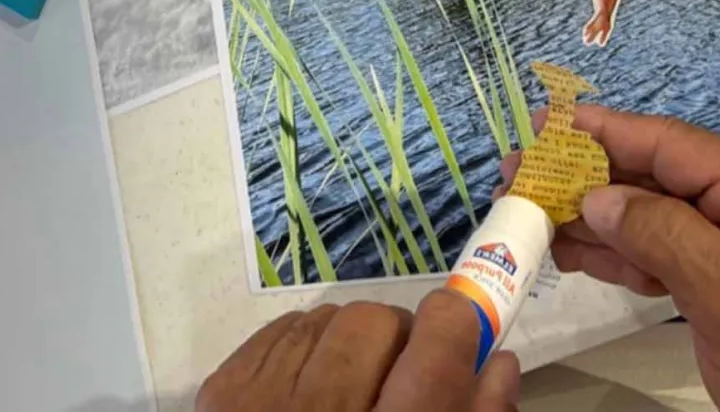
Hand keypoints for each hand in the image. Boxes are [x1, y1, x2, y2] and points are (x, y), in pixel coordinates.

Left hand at [197, 291, 519, 411]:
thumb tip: (496, 359)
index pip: (433, 354)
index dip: (455, 321)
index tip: (459, 323)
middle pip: (376, 323)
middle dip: (397, 336)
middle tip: (400, 370)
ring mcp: (262, 400)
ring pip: (328, 317)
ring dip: (350, 340)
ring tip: (352, 383)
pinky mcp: (223, 390)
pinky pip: (283, 327)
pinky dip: (306, 344)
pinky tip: (311, 383)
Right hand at [502, 107, 719, 411]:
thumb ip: (661, 235)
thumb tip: (596, 197)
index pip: (671, 145)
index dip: (604, 132)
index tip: (545, 123)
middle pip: (652, 173)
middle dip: (584, 176)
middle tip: (517, 173)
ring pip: (646, 212)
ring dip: (588, 217)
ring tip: (526, 212)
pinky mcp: (716, 269)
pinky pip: (657, 247)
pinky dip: (613, 252)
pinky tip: (567, 249)